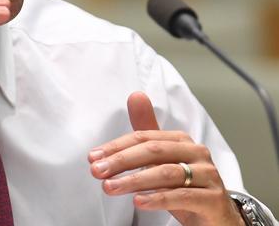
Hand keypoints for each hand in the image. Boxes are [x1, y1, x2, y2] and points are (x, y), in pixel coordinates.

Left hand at [88, 92, 243, 225]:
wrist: (217, 218)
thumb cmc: (186, 186)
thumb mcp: (163, 160)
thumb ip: (146, 132)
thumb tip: (135, 96)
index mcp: (181, 140)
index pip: (143, 137)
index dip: (116, 147)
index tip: (93, 157)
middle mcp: (197, 153)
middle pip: (153, 151)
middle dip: (121, 161)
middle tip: (97, 171)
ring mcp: (208, 176)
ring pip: (166, 173)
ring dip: (134, 180)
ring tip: (110, 187)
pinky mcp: (213, 200)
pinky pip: (182, 196)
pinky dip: (157, 198)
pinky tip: (138, 201)